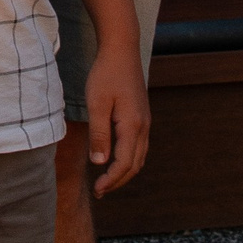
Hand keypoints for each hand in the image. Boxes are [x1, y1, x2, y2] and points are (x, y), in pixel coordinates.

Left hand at [85, 47, 150, 197]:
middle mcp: (143, 127)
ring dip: (124, 171)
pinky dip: (128, 159)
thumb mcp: (97, 104)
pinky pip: (139, 146)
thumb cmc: (106, 74)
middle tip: (100, 191)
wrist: (122, 50)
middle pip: (135, 165)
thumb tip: (100, 163)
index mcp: (133, 126)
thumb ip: (99, 134)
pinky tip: (114, 159)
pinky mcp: (141, 116)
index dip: (112, 180)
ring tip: (106, 180)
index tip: (97, 190)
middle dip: (118, 181)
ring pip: (139, 157)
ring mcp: (145, 121)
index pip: (124, 163)